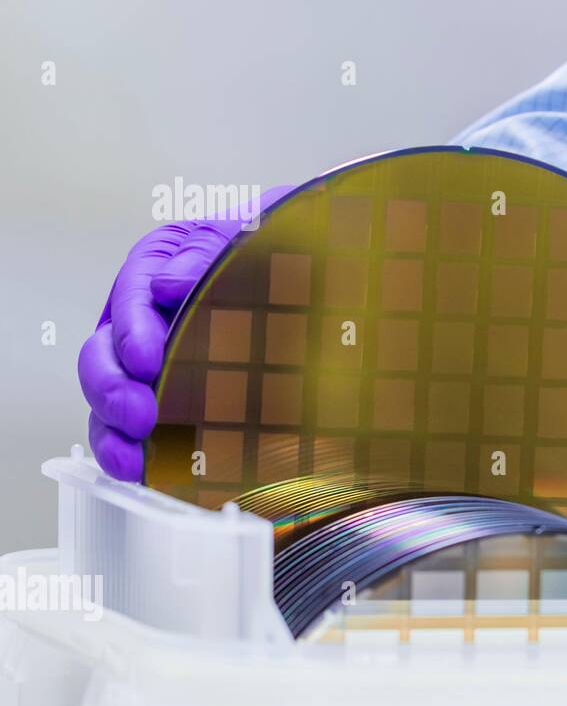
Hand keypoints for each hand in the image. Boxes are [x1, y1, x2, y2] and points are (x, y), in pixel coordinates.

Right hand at [78, 186, 292, 479]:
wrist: (322, 272)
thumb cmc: (282, 246)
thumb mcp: (255, 231)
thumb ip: (211, 252)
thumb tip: (169, 287)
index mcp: (158, 265)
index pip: (132, 296)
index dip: (133, 331)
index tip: (148, 360)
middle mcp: (144, 317)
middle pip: (105, 353)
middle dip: (112, 388)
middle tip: (139, 414)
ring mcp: (154, 363)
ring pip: (111, 398)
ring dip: (113, 431)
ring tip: (131, 459)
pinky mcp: (173, 401)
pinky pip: (140, 431)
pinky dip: (138, 454)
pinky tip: (147, 473)